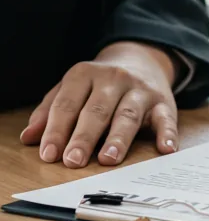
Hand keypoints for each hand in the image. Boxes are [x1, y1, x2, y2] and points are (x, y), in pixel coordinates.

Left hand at [19, 41, 179, 167]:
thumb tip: (29, 138)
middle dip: (84, 137)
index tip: (49, 154)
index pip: (67, 104)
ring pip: (128, 115)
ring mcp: (140, 90)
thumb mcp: (71, 88)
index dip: (56, 130)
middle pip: (97, 110)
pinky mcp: (163, 102)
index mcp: (85, 74)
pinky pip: (167, 118)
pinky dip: (167, 134)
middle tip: (73, 161)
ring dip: (118, 138)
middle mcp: (114, 79)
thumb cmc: (100, 83)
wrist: (142, 59)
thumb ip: (49, 111)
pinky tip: (165, 149)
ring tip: (107, 158)